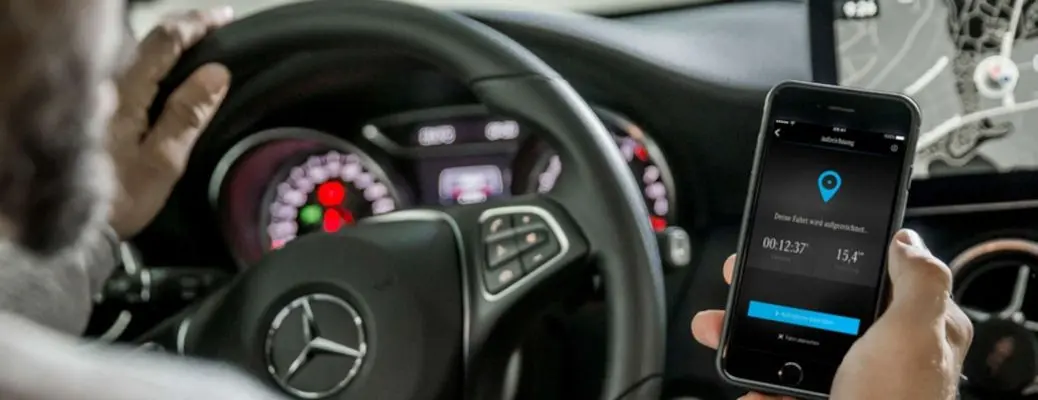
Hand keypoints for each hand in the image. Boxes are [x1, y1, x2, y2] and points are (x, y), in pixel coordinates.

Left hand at [108, 7, 233, 237]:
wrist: (78, 227)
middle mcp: (107, 85)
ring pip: (136, 54)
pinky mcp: (97, 110)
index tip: (226, 19)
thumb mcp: (165, 161)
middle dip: (184, 29)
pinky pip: (129, 72)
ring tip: (197, 45)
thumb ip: (189, 114)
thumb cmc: (123, 198)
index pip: (165, 41)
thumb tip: (218, 72)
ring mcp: (100, 96)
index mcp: (126, 93)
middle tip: (216, 27)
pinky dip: (154, 63)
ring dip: (168, 44)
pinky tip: (169, 72)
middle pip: (148, 40)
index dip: (197, 25)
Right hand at [691, 229, 972, 399]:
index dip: (837, 253)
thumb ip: (918, 282)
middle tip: (739, 281)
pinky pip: (781, 388)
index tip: (797, 241)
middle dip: (772, 292)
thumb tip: (907, 241)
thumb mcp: (914, 335)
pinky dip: (757, 386)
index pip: (879, 275)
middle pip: (822, 306)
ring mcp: (852, 383)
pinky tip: (747, 385)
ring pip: (793, 346)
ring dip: (748, 335)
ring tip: (716, 328)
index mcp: (916, 327)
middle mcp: (886, 354)